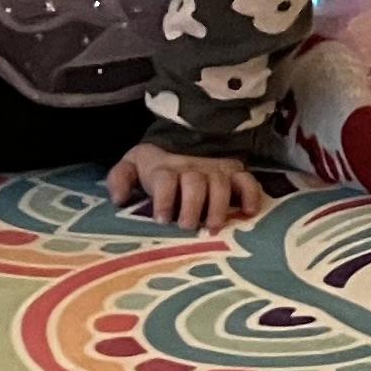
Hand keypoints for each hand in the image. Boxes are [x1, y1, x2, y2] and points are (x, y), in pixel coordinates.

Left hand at [107, 143, 271, 231]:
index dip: (164, 199)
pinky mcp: (233, 174)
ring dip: (218, 206)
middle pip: (195, 182)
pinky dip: (251, 194)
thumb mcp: (131, 166)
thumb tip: (119, 199)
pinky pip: (247, 180)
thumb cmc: (154, 168)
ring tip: (214, 227)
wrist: (181, 142)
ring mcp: (215, 170)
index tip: (162, 220)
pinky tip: (249, 211)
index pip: (165, 179)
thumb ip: (119, 178)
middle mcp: (191, 168)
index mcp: (165, 169)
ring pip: (220, 183)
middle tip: (187, 227)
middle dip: (192, 205)